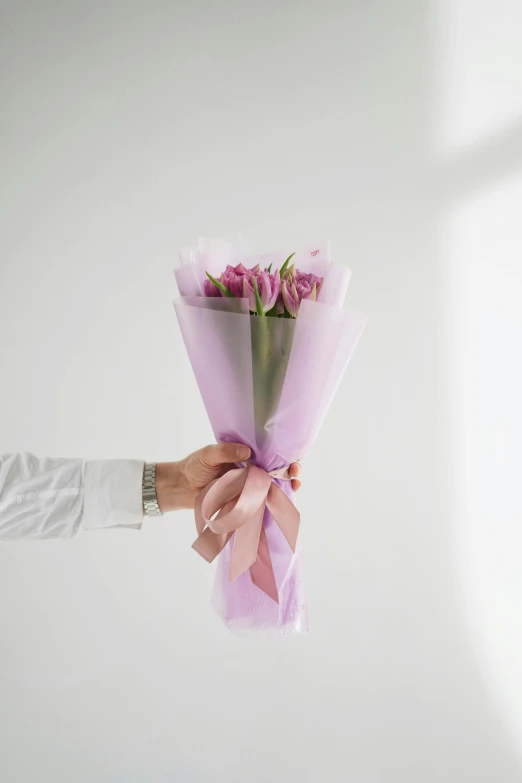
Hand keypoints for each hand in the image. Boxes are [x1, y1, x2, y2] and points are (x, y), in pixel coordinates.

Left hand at [154, 443, 300, 512]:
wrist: (181, 488)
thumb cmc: (194, 466)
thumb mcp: (208, 454)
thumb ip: (226, 451)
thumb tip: (247, 451)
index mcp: (247, 455)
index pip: (271, 452)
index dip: (285, 452)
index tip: (292, 454)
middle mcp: (252, 471)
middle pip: (278, 470)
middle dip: (292, 470)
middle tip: (295, 471)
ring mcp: (249, 488)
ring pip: (275, 487)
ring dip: (288, 486)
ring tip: (295, 485)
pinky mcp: (244, 503)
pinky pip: (262, 504)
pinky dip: (274, 504)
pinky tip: (282, 503)